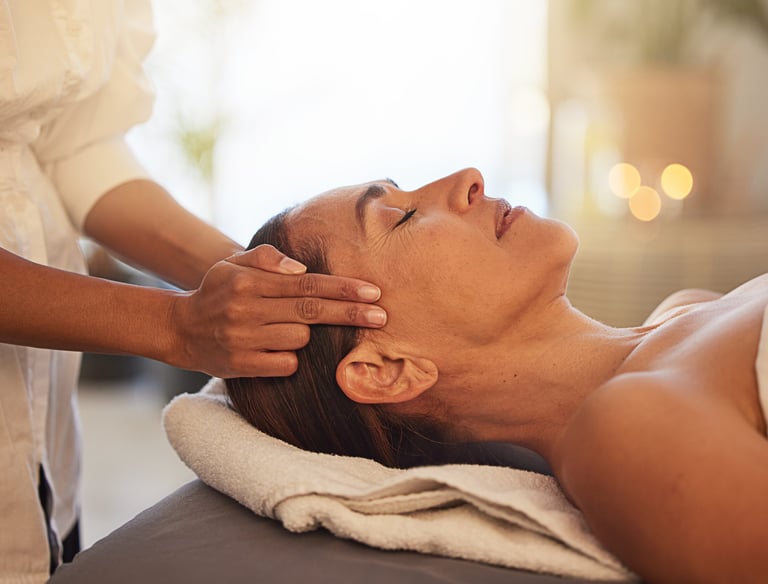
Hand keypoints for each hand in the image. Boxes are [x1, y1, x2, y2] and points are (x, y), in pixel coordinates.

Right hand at [167, 245, 386, 377]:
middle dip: (350, 312)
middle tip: (381, 315)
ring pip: (300, 338)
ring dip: (306, 334)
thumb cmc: (216, 293)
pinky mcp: (242, 366)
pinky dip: (289, 358)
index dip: (342, 289)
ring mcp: (244, 339)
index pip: (307, 284)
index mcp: (250, 281)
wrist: (178, 330)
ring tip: (284, 328)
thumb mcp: (232, 264)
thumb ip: (266, 258)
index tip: (372, 292)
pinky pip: (285, 364)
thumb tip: (302, 268)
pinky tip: (275, 349)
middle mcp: (247, 309)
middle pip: (312, 311)